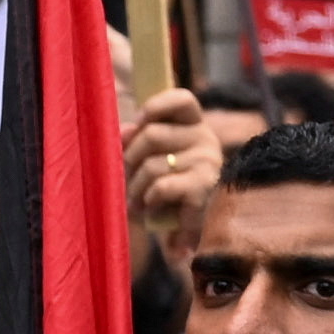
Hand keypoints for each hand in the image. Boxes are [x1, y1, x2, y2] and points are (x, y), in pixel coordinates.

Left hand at [119, 85, 222, 249]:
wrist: (199, 235)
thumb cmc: (170, 193)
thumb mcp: (154, 161)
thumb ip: (138, 141)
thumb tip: (125, 130)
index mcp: (195, 126)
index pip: (182, 99)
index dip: (155, 107)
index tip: (137, 124)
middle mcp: (206, 139)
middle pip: (151, 134)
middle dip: (129, 160)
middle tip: (127, 181)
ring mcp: (207, 163)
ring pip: (151, 165)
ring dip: (135, 189)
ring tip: (136, 204)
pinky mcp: (204, 188)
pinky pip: (162, 187)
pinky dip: (150, 201)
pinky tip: (152, 213)